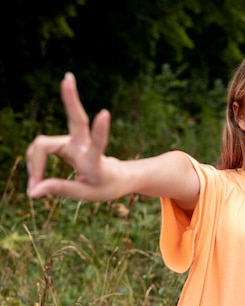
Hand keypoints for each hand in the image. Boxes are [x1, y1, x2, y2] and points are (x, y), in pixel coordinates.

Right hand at [26, 72, 120, 200]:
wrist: (116, 178)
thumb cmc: (104, 186)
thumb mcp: (86, 193)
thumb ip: (60, 188)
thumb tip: (32, 190)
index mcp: (96, 160)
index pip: (98, 143)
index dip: (101, 130)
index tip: (105, 113)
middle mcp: (84, 146)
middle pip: (75, 120)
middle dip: (70, 98)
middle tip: (67, 77)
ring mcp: (73, 142)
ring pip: (42, 144)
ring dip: (34, 164)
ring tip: (34, 188)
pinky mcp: (65, 143)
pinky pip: (40, 149)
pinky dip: (34, 163)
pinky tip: (34, 178)